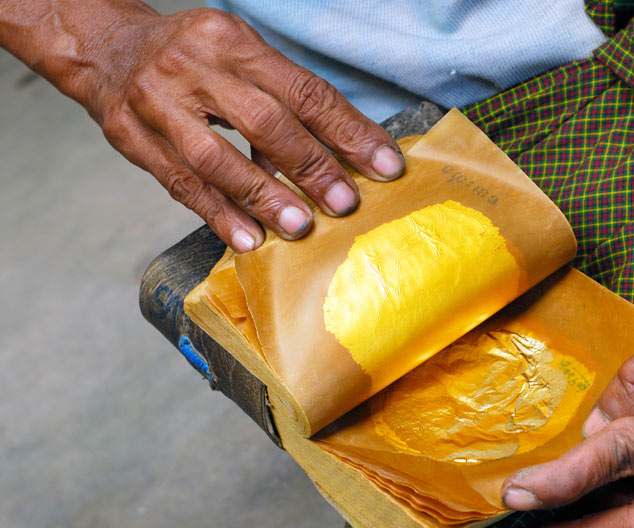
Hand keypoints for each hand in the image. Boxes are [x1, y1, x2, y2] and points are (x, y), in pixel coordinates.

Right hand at [82, 7, 403, 250]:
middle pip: (263, 121)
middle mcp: (192, 66)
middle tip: (345, 202)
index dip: (349, 131)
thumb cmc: (192, 59)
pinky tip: (247, 238)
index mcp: (231, 41)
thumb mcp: (240, 56)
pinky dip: (218, 214)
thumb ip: (285, 98)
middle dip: (311, 166)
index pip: (303, 90)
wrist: (106, 50)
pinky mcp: (131, 138)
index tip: (385, 165)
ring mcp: (156, 103)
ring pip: (217, 158)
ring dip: (264, 196)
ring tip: (300, 226)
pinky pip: (180, 184)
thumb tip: (347, 153)